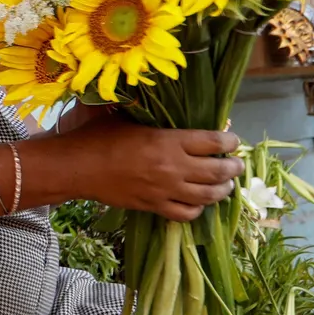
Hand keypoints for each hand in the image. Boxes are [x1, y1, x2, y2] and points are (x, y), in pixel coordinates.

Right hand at [65, 120, 242, 221]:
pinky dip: (198, 209)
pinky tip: (198, 203)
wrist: (77, 167)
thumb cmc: (98, 137)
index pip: (214, 142)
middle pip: (218, 171)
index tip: (232, 140)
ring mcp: (165, 190)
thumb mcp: (127, 117)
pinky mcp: (154, 206)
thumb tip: (164, 101)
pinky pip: (187, 213)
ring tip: (225, 186)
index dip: (229, 141)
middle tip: (236, 165)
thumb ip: (151, 114)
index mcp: (169, 141)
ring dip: (222, 190)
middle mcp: (173, 167)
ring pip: (208, 195)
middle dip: (234, 168)